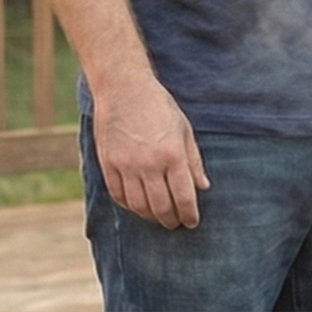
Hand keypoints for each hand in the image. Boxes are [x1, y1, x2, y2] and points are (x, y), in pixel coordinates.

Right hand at [92, 79, 210, 229]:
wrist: (123, 89)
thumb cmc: (159, 107)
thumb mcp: (184, 130)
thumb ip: (194, 161)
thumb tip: (203, 187)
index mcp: (172, 155)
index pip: (184, 197)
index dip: (189, 214)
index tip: (191, 222)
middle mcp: (149, 164)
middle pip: (161, 207)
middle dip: (171, 220)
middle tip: (175, 223)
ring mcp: (125, 165)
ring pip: (139, 206)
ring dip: (150, 216)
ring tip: (158, 217)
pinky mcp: (107, 164)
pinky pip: (118, 195)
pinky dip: (129, 206)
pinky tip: (138, 205)